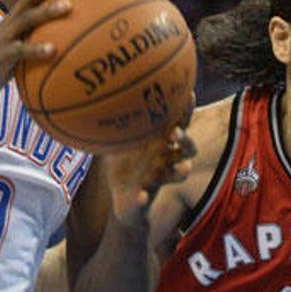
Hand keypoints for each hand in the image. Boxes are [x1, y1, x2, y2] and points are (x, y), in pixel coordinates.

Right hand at [0, 0, 73, 106]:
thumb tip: (59, 52)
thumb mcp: (12, 55)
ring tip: (68, 6)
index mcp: (9, 24)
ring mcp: (1, 40)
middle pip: (29, 0)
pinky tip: (52, 50)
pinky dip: (35, 49)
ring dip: (47, 11)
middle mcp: (6, 27)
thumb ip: (30, 48)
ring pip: (26, 20)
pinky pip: (18, 51)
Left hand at [104, 94, 196, 226]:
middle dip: (184, 140)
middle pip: (186, 148)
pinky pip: (145, 200)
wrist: (122, 197)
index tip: (189, 95)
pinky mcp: (144, 199)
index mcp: (161, 143)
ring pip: (176, 174)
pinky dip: (142, 199)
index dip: (185, 111)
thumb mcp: (117, 139)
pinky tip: (141, 196)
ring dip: (180, 171)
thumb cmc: (123, 161)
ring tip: (184, 169)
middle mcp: (165, 160)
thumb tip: (101, 91)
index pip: (178, 124)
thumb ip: (114, 119)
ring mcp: (157, 179)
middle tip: (176, 132)